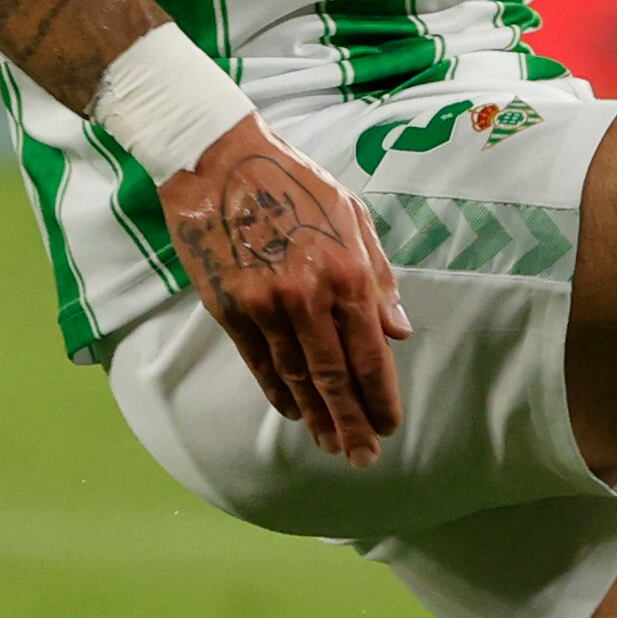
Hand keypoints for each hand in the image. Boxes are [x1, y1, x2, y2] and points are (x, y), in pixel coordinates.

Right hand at [160, 116, 411, 461]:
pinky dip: (277, 392)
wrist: (217, 160)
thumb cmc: (293, 181)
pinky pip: (258, 363)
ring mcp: (264, 306)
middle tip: (364, 458)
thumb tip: (399, 332)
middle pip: (333, 378)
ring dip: (316, 416)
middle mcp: (307, 296)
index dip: (380, 396)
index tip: (389, 426)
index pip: (369, 353)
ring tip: (330, 444)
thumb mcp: (351, 216)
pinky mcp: (228, 308)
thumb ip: (377, 277)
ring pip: (295, 377)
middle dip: (351, 423)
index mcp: (346, 273)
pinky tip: (292, 412)